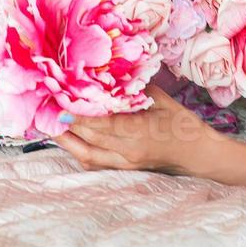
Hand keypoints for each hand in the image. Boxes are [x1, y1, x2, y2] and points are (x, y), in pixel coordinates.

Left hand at [49, 81, 216, 175]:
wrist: (199, 155)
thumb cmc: (183, 124)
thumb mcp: (160, 100)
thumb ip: (133, 91)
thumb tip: (109, 76)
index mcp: (139, 133)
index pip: (100, 124)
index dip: (77, 115)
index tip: (58, 103)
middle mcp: (128, 152)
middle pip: (88, 140)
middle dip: (66, 127)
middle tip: (46, 110)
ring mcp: (125, 164)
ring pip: (87, 156)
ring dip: (67, 143)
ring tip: (50, 127)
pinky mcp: (124, 169)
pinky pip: (95, 162)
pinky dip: (80, 150)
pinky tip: (69, 139)